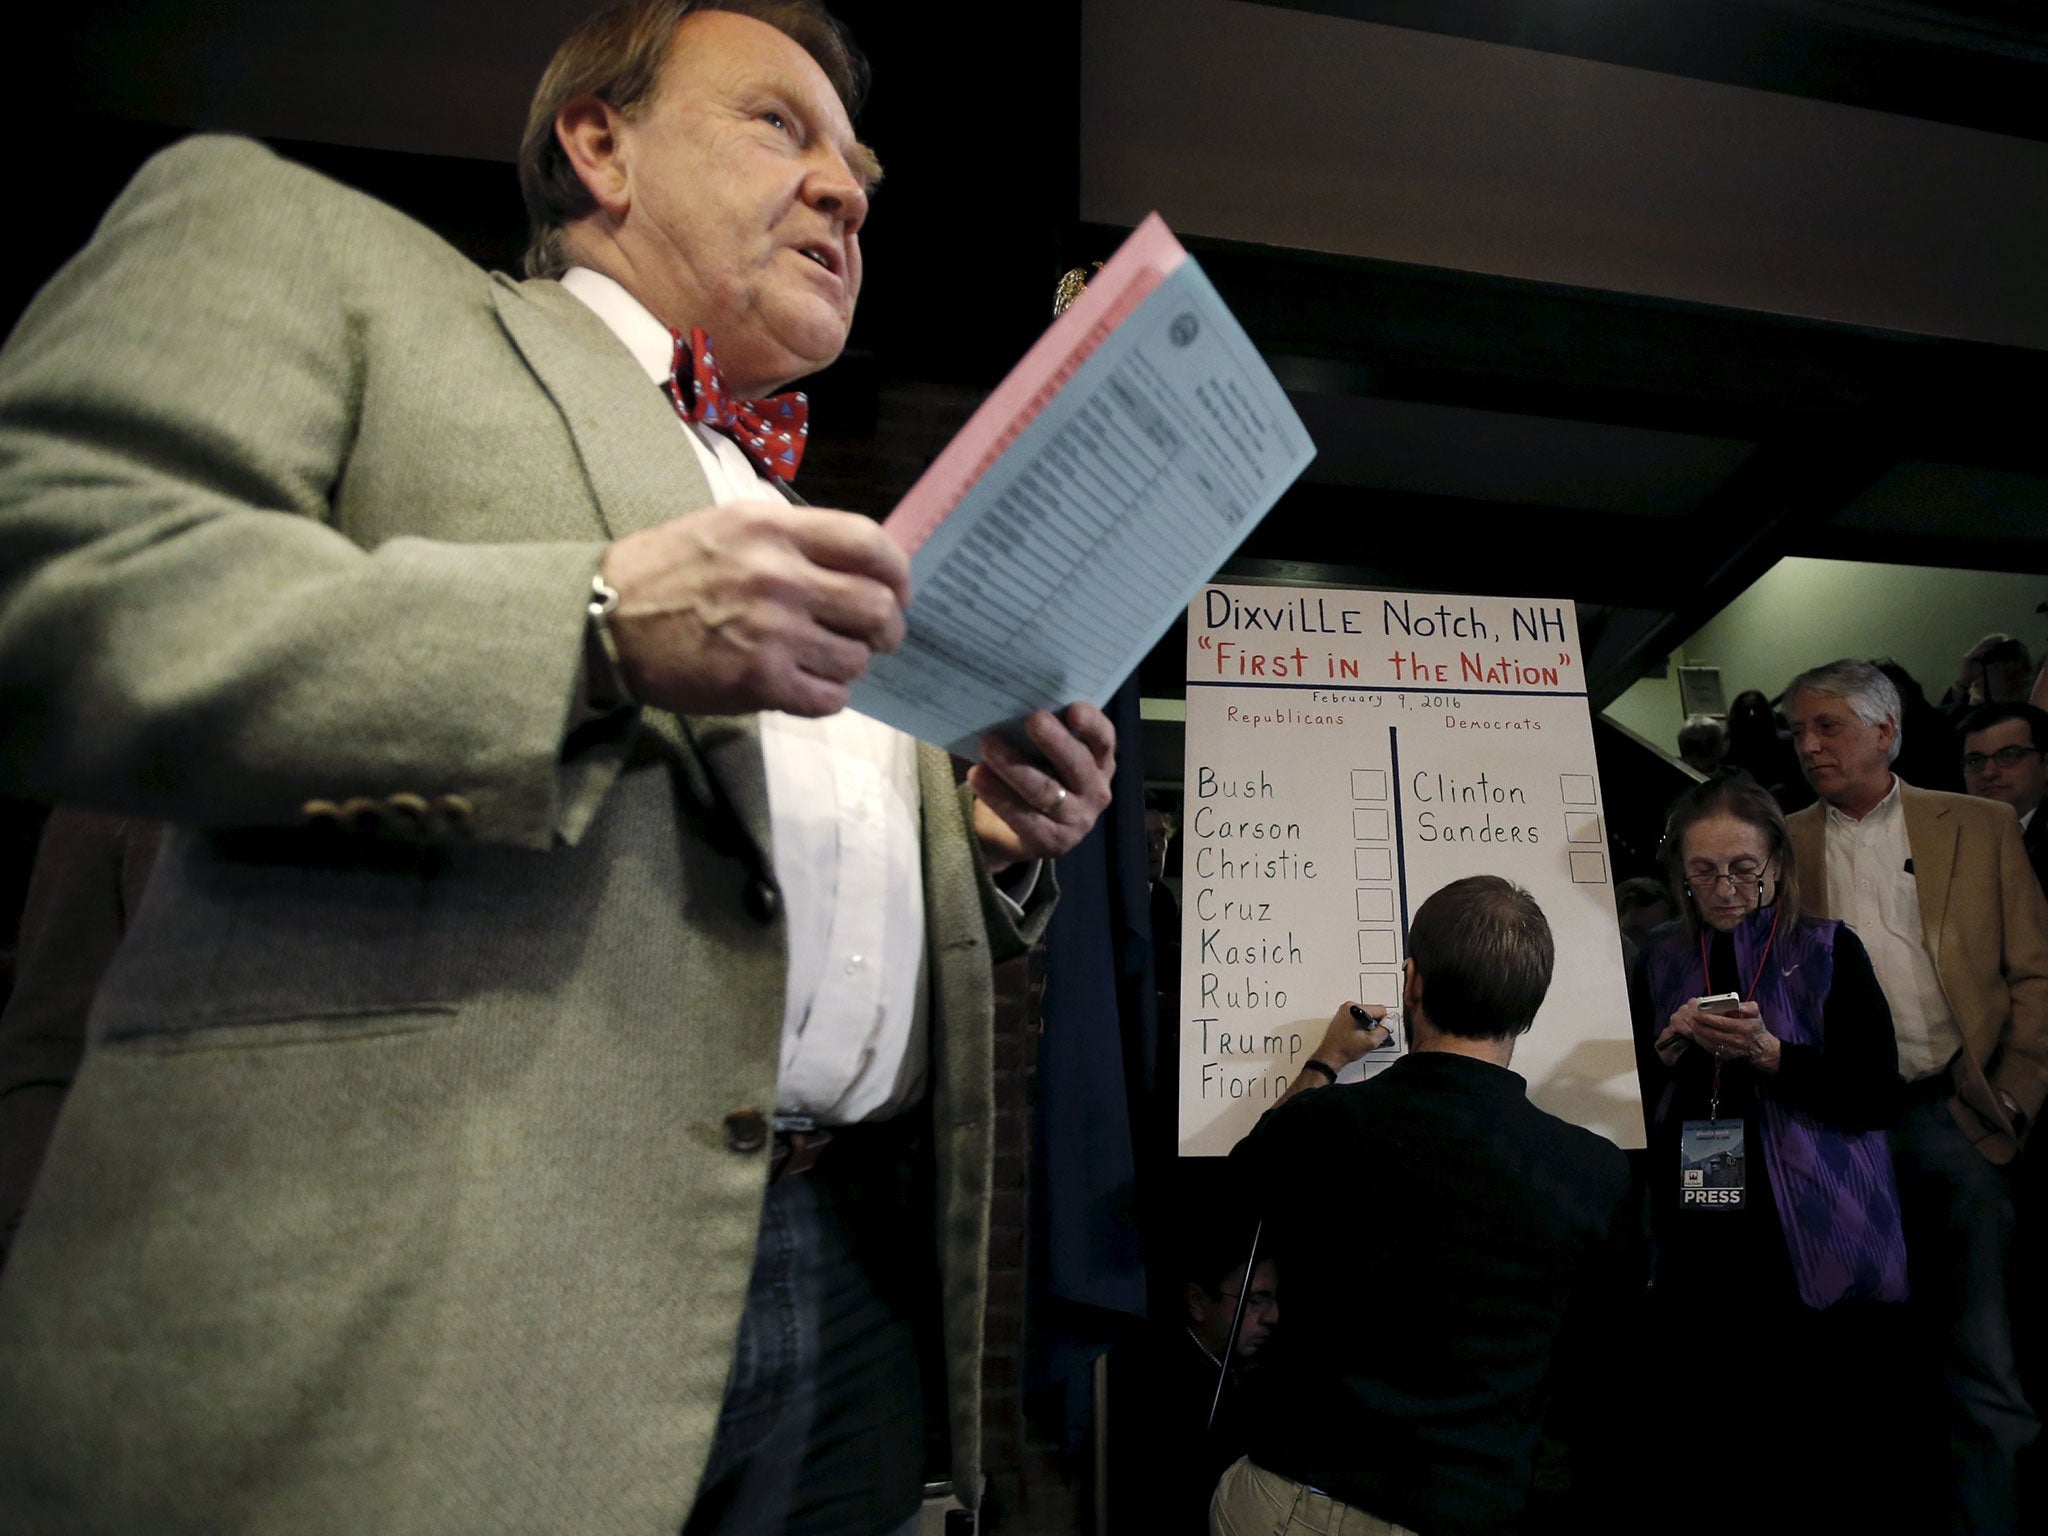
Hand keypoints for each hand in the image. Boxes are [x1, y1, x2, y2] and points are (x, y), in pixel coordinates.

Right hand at [599, 500, 910, 716]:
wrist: (607, 621)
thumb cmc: (668, 570)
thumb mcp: (730, 525)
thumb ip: (794, 539)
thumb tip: (861, 565)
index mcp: (774, 528)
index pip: (870, 543)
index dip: (898, 573)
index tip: (898, 591)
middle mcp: (779, 575)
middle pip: (877, 607)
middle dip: (887, 629)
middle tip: (875, 638)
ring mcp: (771, 631)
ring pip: (856, 659)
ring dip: (849, 665)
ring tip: (823, 661)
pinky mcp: (759, 681)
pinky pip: (828, 698)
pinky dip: (826, 696)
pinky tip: (804, 686)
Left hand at [967, 703, 1115, 871]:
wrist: (1010, 829)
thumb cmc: (1030, 772)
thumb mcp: (1041, 751)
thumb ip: (1038, 730)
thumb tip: (1011, 702)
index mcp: (1099, 761)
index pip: (1103, 739)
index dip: (1092, 724)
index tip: (1074, 709)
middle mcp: (1096, 791)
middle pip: (1077, 763)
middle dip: (1054, 741)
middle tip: (1032, 720)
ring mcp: (1078, 821)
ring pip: (1045, 791)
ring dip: (1015, 766)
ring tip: (988, 745)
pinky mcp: (1052, 843)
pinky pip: (1023, 817)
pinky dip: (997, 795)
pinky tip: (977, 776)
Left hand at [1312, 1001, 1394, 1071]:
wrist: (1330, 1056)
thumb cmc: (1345, 1049)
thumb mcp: (1371, 1041)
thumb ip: (1385, 1030)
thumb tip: (1391, 1021)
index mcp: (1355, 1009)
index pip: (1381, 1010)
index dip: (1384, 1023)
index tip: (1378, 1033)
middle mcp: (1349, 1006)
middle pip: (1374, 1012)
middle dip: (1375, 1025)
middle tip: (1369, 1037)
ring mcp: (1345, 1011)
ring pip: (1367, 1015)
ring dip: (1369, 1026)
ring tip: (1362, 1037)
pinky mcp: (1343, 1016)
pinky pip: (1359, 1018)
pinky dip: (1362, 1026)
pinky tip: (1358, 1036)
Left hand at [1667, 999, 1779, 1071]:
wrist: (1760, 1047)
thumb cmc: (1755, 1027)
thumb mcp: (1755, 1013)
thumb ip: (1747, 1007)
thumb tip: (1738, 1004)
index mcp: (1744, 1027)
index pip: (1722, 1023)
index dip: (1707, 1018)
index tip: (1697, 1013)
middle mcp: (1737, 1040)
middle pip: (1713, 1033)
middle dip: (1699, 1026)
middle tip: (1691, 1019)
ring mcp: (1732, 1050)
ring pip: (1710, 1042)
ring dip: (1699, 1035)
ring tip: (1692, 1026)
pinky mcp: (1727, 1056)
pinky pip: (1711, 1049)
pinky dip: (1703, 1042)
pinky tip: (1698, 1035)